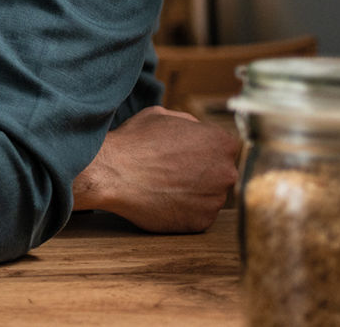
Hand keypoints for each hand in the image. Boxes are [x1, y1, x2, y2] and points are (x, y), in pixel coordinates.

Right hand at [72, 106, 239, 232]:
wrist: (113, 173)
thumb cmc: (135, 141)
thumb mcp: (163, 115)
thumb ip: (190, 123)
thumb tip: (197, 131)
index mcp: (222, 142)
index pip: (223, 148)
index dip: (202, 149)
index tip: (184, 153)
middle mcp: (226, 172)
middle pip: (220, 173)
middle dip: (201, 172)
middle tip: (172, 170)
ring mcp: (215, 200)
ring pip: (209, 196)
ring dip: (192, 192)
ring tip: (163, 185)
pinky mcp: (201, 223)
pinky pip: (197, 215)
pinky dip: (183, 210)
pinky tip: (162, 200)